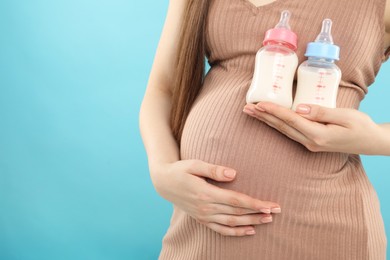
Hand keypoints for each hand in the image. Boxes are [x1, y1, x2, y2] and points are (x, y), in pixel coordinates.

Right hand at [150, 159, 281, 236]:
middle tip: (276, 211)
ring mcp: (204, 215)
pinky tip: (250, 231)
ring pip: (232, 223)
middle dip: (258, 213)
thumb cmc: (181, 170)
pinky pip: (221, 230)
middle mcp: (206, 208)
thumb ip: (214, 169)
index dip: (254, 203)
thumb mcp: (194, 164)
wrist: (164, 183)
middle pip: (237, 213)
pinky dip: (236, 232)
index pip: (236, 201)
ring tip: (268, 220)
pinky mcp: (202, 219)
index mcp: (206, 193)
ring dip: (251, 222)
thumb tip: (233, 174)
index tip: (270, 204)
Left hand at [243, 102, 385, 154]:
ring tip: (252, 112)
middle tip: (247, 108)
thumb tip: (299, 108)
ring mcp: (309, 144)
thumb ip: (321, 112)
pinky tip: (269, 120)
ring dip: (267, 121)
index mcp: (318, 135)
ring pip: (283, 130)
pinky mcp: (311, 142)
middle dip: (263, 116)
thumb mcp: (345, 116)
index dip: (274, 111)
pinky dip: (277, 124)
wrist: (371, 142)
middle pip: (282, 126)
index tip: (259, 104)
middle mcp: (310, 142)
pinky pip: (289, 132)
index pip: (290, 120)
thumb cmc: (361, 127)